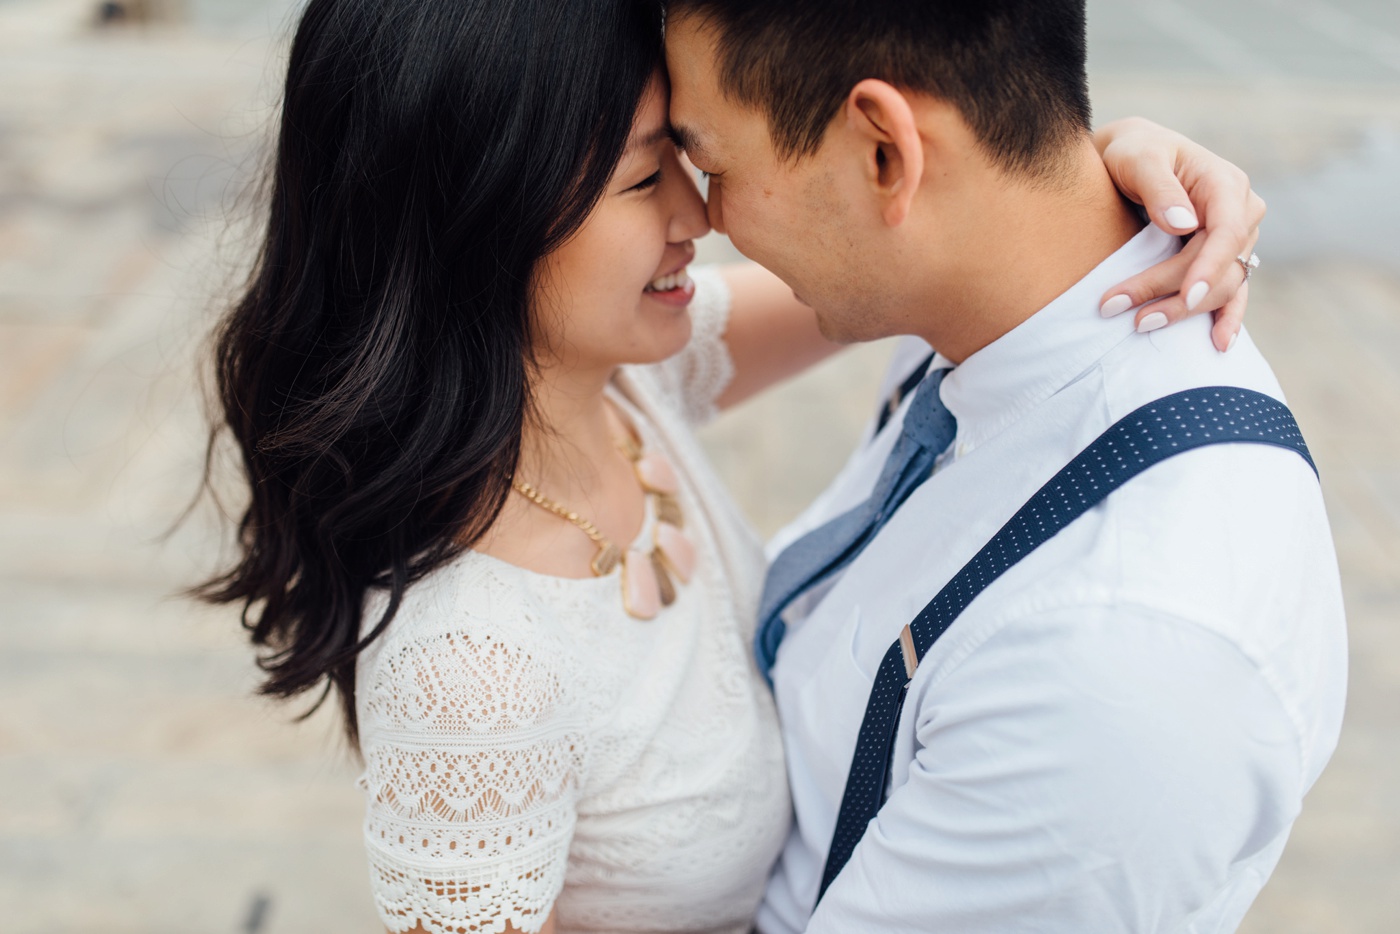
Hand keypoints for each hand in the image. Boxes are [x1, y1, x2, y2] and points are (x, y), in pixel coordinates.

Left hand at [1094, 117, 1264, 351]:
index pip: (1227, 232)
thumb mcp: (1138, 156)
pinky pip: (1231, 294)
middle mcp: (1240, 213)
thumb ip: (1159, 187)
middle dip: (1171, 293)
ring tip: (1138, 325)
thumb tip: (1184, 223)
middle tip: (1116, 308)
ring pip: (1222, 286)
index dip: (1208, 267)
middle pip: (1218, 266)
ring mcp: (1235, 240)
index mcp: (1226, 184)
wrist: (1127, 158)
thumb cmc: (1132, 152)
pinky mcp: (1221, 259)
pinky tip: (1218, 345)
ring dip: (1183, 311)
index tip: (1184, 295)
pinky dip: (1226, 319)